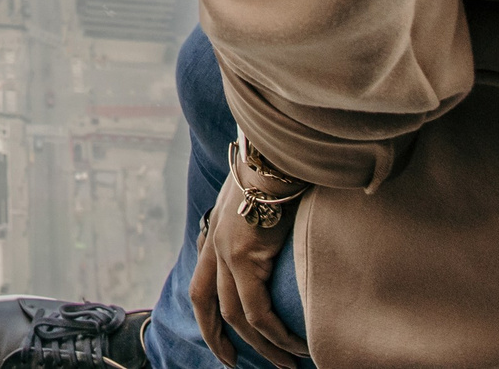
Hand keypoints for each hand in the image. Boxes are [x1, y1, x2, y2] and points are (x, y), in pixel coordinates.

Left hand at [190, 174, 307, 367]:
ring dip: (263, 345)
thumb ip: (262, 224)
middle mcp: (214, 245)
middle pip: (207, 306)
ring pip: (238, 317)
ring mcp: (225, 252)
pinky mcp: (243, 256)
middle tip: (238, 365)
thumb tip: (282, 239)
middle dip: (220, 341)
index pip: (202, 287)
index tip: (224, 344)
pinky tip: (296, 344)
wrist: (278, 151)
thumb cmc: (280, 171)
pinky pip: (258, 311)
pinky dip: (277, 333)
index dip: (208, 320)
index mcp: (216, 234)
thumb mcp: (263, 198)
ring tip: (288, 362)